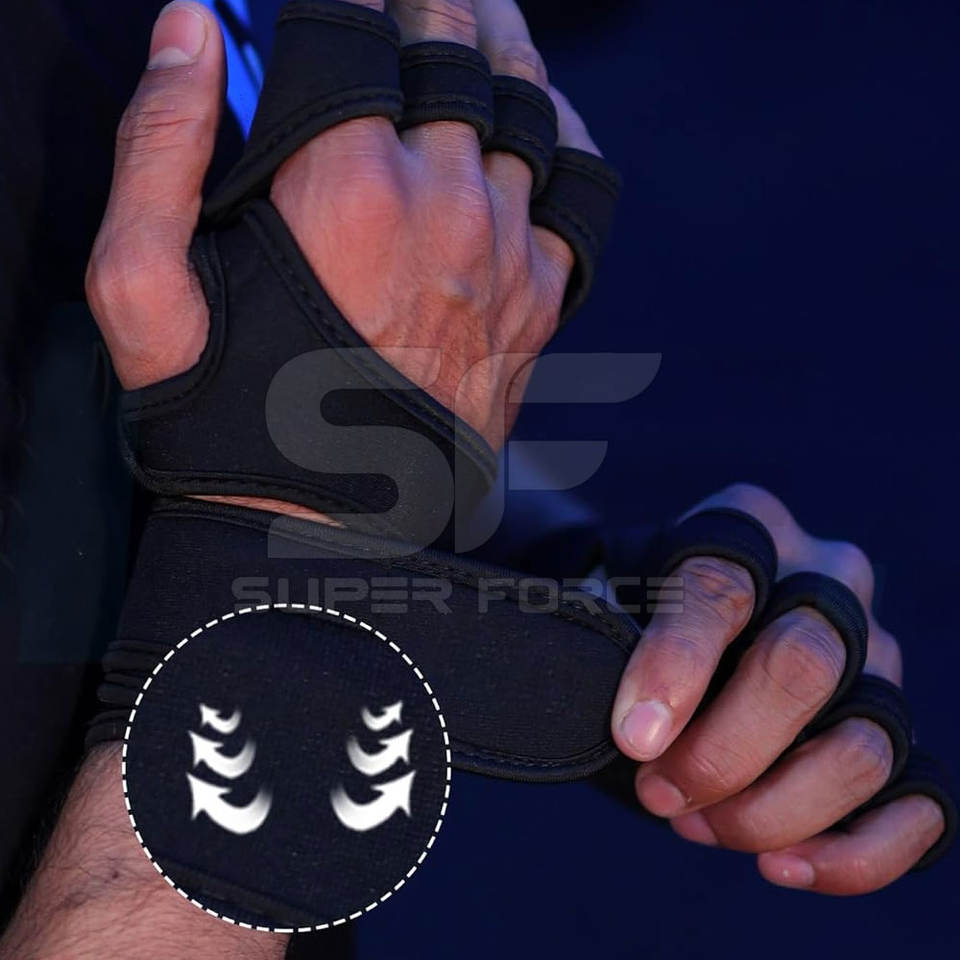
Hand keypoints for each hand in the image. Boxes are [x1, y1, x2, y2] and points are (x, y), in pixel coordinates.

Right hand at [85, 0, 599, 450]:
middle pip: (450, 45)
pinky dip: (567, 139)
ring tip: (482, 9)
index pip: (353, 24)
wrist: (320, 534)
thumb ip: (157, 145)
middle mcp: (441, 202)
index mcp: (342, 185)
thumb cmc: (223, 418)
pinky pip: (581, 193)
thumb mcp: (141, 289)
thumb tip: (187, 23)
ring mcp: (503, 252)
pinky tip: (546, 114)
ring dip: (501, 41)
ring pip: (528, 102)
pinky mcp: (538, 303)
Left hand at [611, 483, 944, 893]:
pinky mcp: (896, 732)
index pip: (719, 589)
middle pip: (802, 665)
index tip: (633, 736)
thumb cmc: (638, 615)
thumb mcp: (612, 601)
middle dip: (723, 751)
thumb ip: (609, 641)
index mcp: (747, 529)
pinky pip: (916, 805)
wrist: (684, 632)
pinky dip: (856, 855)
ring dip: (771, 811)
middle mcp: (826, 583)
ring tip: (696, 822)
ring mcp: (875, 659)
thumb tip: (636, 732)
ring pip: (859, 747)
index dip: (676, 666)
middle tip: (656, 789)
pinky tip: (782, 865)